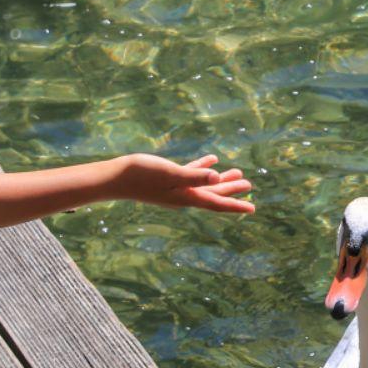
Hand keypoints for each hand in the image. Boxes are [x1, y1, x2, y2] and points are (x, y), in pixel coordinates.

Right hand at [112, 153, 255, 213]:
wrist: (115, 178)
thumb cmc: (142, 175)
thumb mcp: (171, 173)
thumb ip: (195, 176)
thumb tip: (217, 179)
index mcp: (186, 197)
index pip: (216, 202)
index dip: (235, 204)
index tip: (252, 207)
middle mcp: (183, 196)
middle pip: (213, 194)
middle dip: (232, 190)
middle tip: (249, 185)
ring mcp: (174, 188)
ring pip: (204, 184)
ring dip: (220, 180)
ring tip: (236, 173)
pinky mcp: (167, 178)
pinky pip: (190, 174)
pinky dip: (202, 168)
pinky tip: (211, 160)